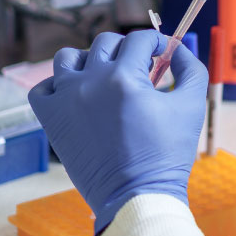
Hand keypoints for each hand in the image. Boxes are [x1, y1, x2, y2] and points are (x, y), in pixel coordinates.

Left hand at [28, 31, 207, 235]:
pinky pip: (42, 89)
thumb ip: (190, 68)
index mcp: (125, 78)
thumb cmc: (167, 154)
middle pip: (106, 43)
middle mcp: (91, 82)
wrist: (136, 195)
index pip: (139, 40)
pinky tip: (77, 95)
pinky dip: (57, 86)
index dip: (156, 41)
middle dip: (127, 49)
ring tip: (104, 76)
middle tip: (140, 68)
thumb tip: (177, 48)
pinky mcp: (52, 120)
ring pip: (68, 58)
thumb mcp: (192, 105)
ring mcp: (66, 100)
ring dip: (88, 59)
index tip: (162, 52)